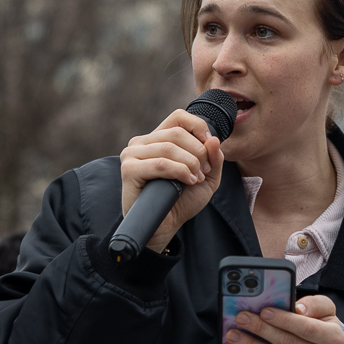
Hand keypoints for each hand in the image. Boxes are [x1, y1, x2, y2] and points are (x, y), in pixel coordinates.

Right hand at [119, 108, 225, 252]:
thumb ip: (214, 158)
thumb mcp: (207, 178)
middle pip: (177, 133)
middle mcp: (142, 142)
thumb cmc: (182, 201)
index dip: (198, 127)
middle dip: (198, 152)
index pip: (178, 117)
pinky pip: (161, 163)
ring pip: (169, 147)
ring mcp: (132, 155)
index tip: (210, 146)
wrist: (166, 226)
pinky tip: (187, 182)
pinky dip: (180, 171)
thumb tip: (214, 139)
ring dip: (191, 164)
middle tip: (204, 172)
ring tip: (196, 179)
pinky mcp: (129, 170)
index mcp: (158, 139)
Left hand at [227, 295, 343, 343]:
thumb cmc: (320, 327)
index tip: (264, 311)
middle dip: (261, 329)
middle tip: (242, 318)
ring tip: (235, 334)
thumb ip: (315, 304)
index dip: (284, 320)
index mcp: (334, 339)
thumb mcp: (326, 311)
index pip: (307, 329)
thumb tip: (299, 308)